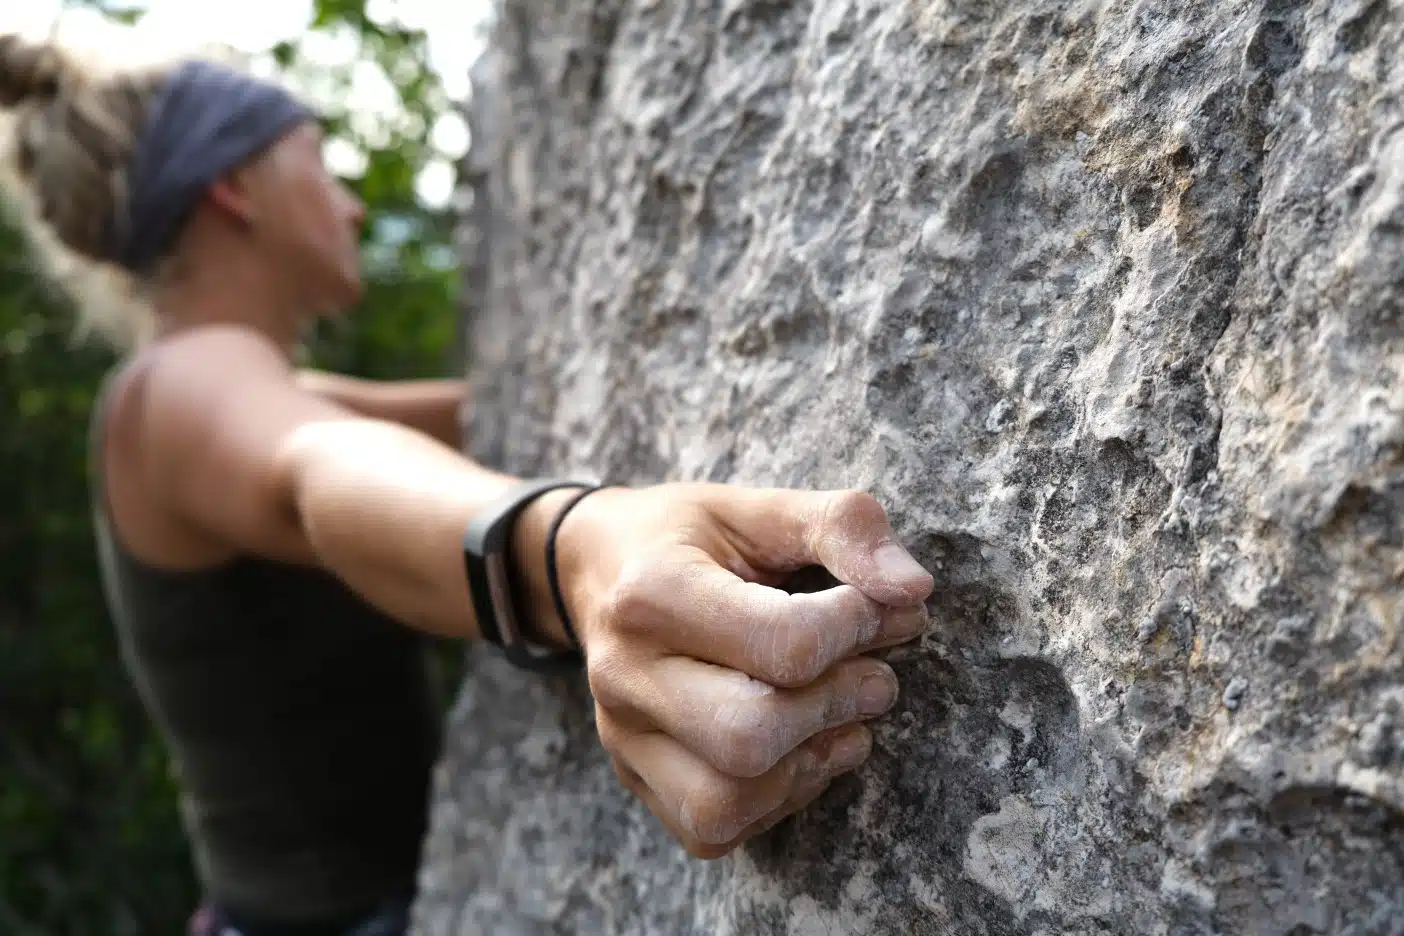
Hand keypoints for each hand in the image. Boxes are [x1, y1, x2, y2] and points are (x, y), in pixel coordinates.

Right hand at [555, 483, 933, 857]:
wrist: (596, 566)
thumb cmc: (688, 536)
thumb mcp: (760, 507)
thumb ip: (843, 528)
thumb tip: (914, 590)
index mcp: (652, 592)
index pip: (783, 642)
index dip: (857, 626)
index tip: (871, 606)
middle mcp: (625, 673)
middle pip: (749, 736)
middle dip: (835, 707)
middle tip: (872, 676)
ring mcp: (622, 734)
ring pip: (724, 802)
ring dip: (808, 766)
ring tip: (840, 720)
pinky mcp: (633, 776)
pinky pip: (710, 828)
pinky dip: (774, 801)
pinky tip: (798, 750)